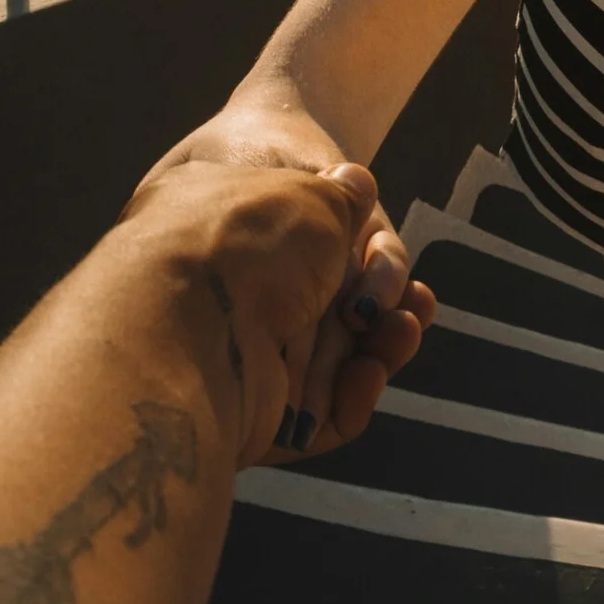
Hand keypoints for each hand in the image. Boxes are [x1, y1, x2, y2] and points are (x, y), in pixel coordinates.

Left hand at [129, 134, 431, 462]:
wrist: (189, 307)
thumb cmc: (249, 234)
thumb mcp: (310, 195)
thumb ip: (341, 200)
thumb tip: (356, 184)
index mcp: (239, 234)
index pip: (312, 248)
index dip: (358, 252)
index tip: (379, 248)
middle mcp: (239, 297)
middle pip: (332, 309)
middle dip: (383, 306)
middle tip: (415, 305)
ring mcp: (248, 358)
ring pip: (334, 363)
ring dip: (381, 349)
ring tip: (404, 331)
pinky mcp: (258, 420)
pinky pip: (321, 417)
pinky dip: (355, 397)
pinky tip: (370, 372)